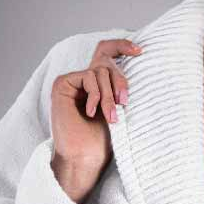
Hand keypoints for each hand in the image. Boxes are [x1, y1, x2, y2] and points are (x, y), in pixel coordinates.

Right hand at [50, 37, 143, 201]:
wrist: (85, 157)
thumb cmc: (103, 140)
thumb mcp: (119, 109)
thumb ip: (122, 88)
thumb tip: (140, 64)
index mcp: (98, 84)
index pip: (107, 53)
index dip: (122, 46)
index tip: (140, 51)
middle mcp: (84, 80)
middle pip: (106, 62)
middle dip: (119, 82)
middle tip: (125, 103)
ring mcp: (72, 81)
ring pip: (99, 72)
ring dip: (108, 95)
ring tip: (111, 117)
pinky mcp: (62, 83)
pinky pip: (87, 76)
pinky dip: (95, 94)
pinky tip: (91, 112)